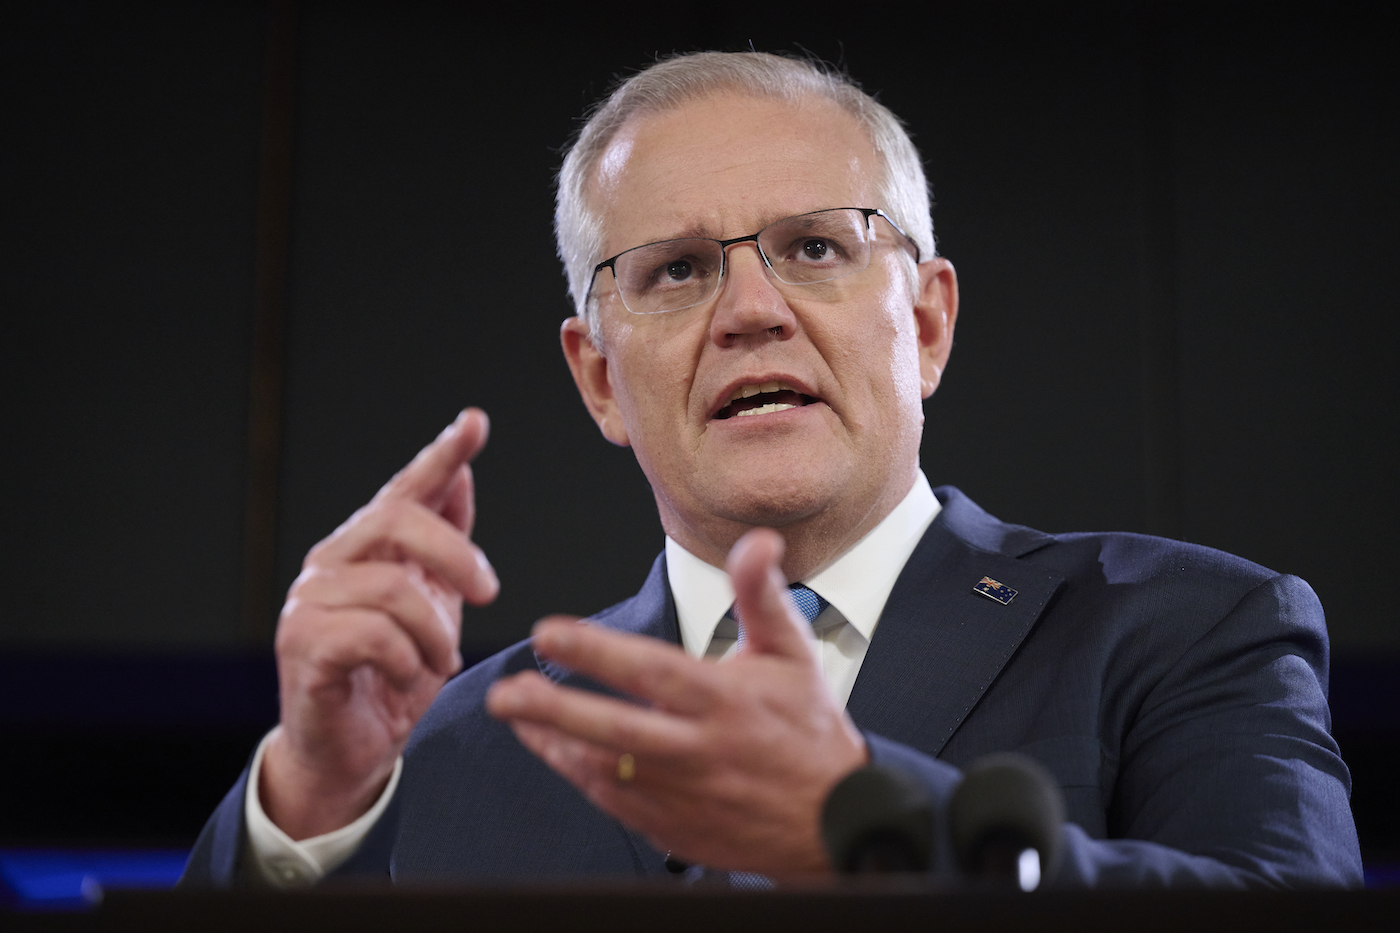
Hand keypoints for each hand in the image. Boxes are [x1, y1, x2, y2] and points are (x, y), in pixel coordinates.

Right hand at [260, 408, 498, 839]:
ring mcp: (309, 602)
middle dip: (455, 554)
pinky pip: (373, 635)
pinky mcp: (303, 646)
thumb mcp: (433, 606)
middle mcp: (330, 563)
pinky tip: (410, 675)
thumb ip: (442, 543)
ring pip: (393, 588)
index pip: (405, 489)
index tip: (475, 422)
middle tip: (489, 593)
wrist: (349, 752)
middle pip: (397, 521)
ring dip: (435, 631)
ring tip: (441, 660)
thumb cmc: (390, 675)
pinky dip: (407, 659)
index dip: (441, 455)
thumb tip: (461, 476)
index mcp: (364, 547)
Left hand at [485, 528, 868, 876]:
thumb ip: (762, 595)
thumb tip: (758, 541)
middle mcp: (698, 749)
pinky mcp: (671, 826)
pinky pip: (612, 802)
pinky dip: (576, 775)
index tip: (549, 632)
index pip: (651, 671)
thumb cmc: (807, 727)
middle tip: (505, 693)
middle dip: (555, 711)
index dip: (596, 652)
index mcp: (724, 701)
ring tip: (511, 713)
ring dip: (553, 742)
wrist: (833, 820)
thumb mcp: (792, 652)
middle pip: (616, 731)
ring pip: (604, 770)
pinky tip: (548, 747)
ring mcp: (682, 794)